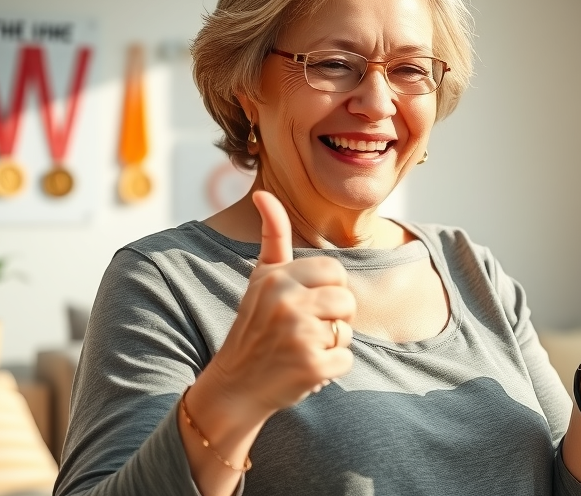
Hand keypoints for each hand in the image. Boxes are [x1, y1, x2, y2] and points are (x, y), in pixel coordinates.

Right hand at [205, 190, 355, 417]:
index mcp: (277, 277)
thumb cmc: (254, 327)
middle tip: (305, 330)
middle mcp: (287, 302)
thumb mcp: (260, 278)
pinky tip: (303, 370)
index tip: (305, 303)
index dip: (327, 290)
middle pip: (346, 299)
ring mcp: (299, 335)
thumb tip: (264, 193)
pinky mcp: (311, 366)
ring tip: (302, 348)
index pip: (334, 271)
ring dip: (332, 344)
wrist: (233, 386)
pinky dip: (330, 370)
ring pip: (347, 330)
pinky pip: (345, 360)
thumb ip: (272, 236)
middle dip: (334, 317)